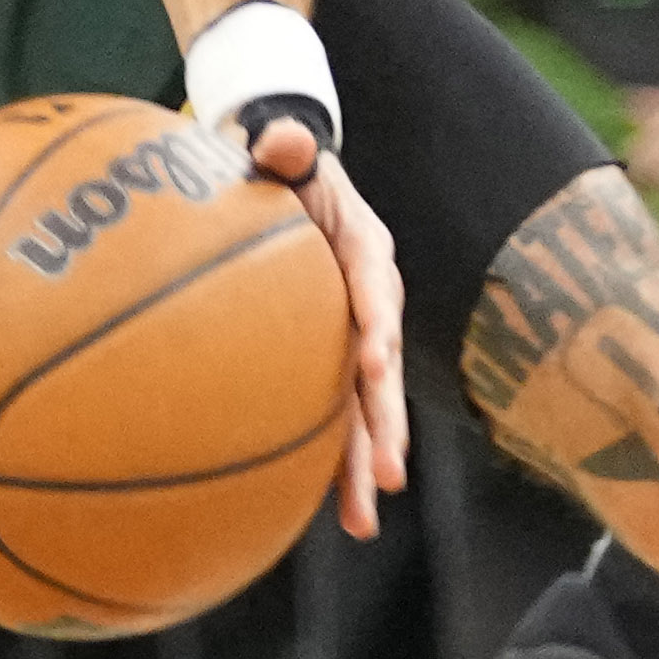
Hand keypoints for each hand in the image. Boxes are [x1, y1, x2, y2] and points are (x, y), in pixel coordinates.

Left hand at [240, 118, 406, 538]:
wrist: (277, 177)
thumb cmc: (272, 163)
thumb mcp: (277, 148)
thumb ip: (282, 146)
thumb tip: (282, 136)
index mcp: (363, 249)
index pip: (375, 288)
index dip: (378, 324)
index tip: (373, 360)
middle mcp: (367, 303)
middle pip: (380, 371)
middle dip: (384, 426)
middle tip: (385, 477)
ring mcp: (348, 338)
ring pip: (360, 409)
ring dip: (360, 464)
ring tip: (361, 522)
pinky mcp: (325, 362)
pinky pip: (325, 414)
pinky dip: (323, 460)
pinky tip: (317, 513)